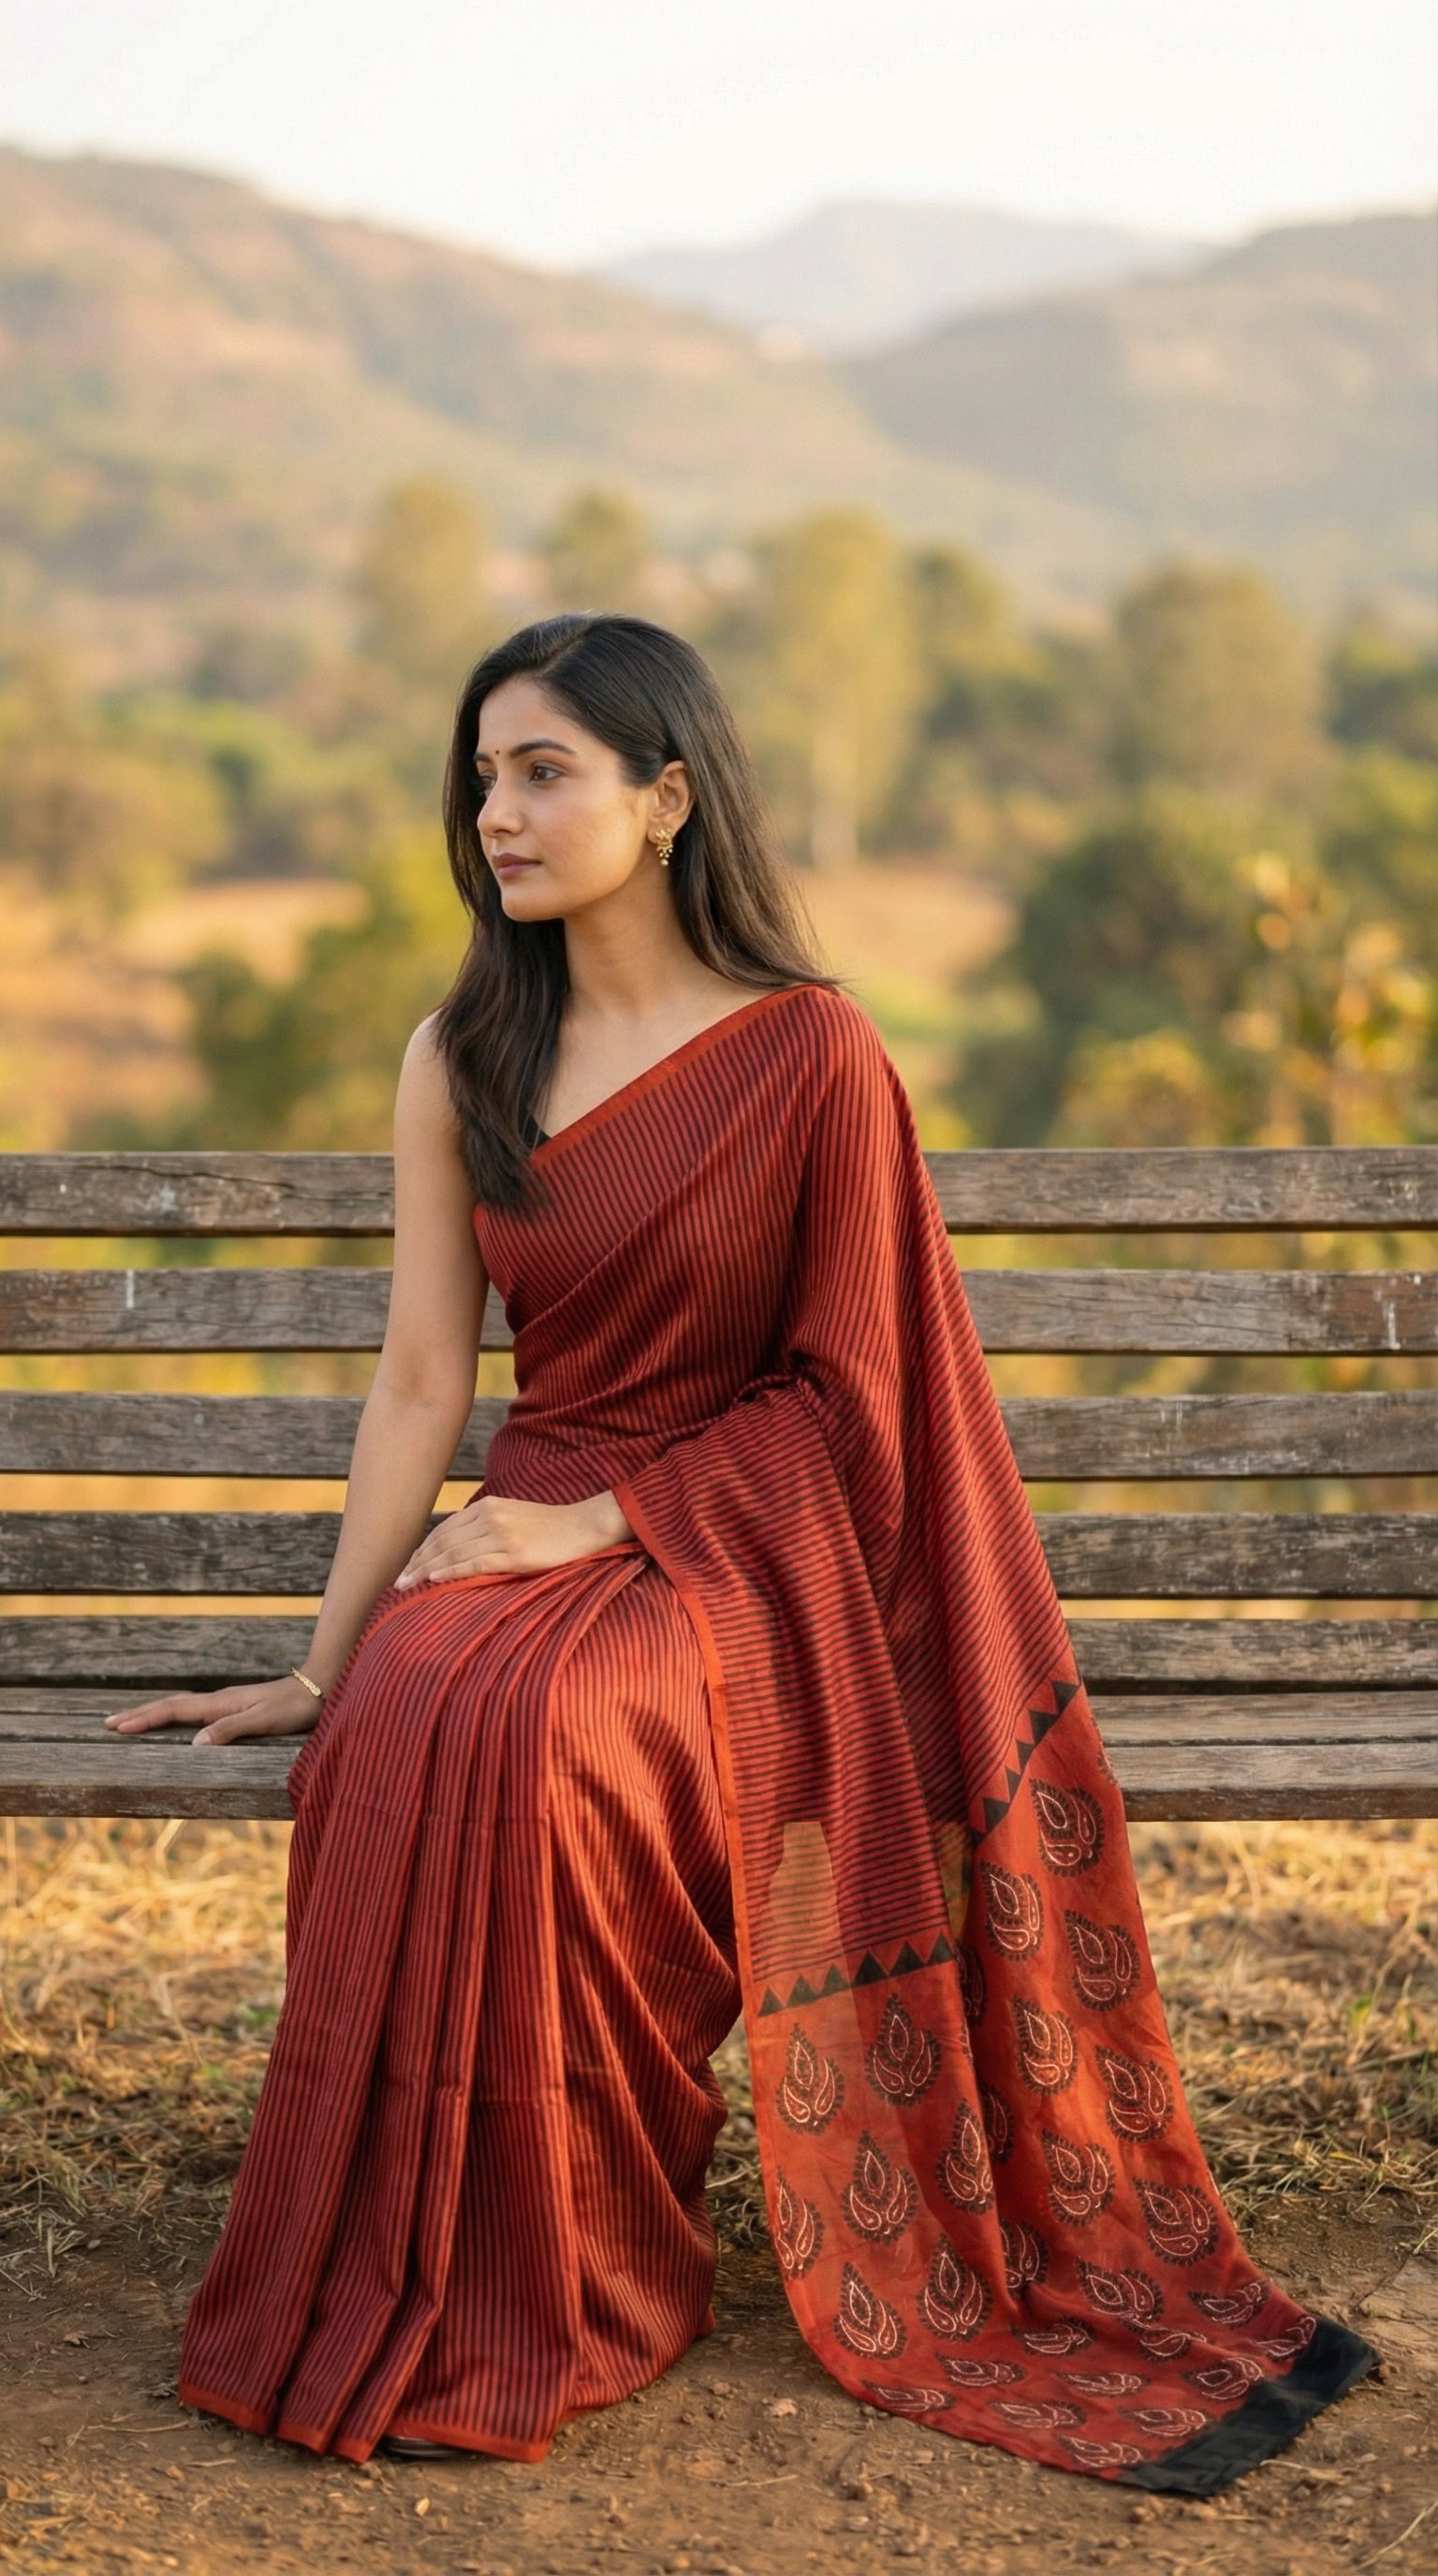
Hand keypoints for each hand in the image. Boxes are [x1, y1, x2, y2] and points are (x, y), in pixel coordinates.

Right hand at [104, 1672, 322, 1745]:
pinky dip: (175, 1714)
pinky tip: (176, 1719)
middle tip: (108, 1722)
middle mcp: (219, 1701)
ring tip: (131, 1719)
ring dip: (154, 1712)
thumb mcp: (265, 1720)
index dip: (145, 1719)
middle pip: (171, 1705)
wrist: (320, 1686)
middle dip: (139, 1714)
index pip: (174, 1710)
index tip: (117, 1726)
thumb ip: (231, 1730)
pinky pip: (196, 1710)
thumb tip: (194, 1743)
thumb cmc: (296, 1707)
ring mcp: (227, 1702)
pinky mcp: (236, 1707)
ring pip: (182, 1706)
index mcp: (221, 1704)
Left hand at [395, 1490, 631, 1588]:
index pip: (444, 1530)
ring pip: (453, 1553)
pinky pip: (475, 1564)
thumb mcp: (514, 1517)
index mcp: (487, 1506)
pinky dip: (451, 1572)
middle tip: (396, 1581)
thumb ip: (486, 1527)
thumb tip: (460, 1548)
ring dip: (425, 1570)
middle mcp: (490, 1516)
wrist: (585, 1526)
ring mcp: (501, 1534)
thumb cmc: (551, 1527)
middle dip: (417, 1562)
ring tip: (407, 1585)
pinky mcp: (514, 1553)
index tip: (407, 1566)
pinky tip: (434, 1581)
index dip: (422, 1549)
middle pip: (442, 1542)